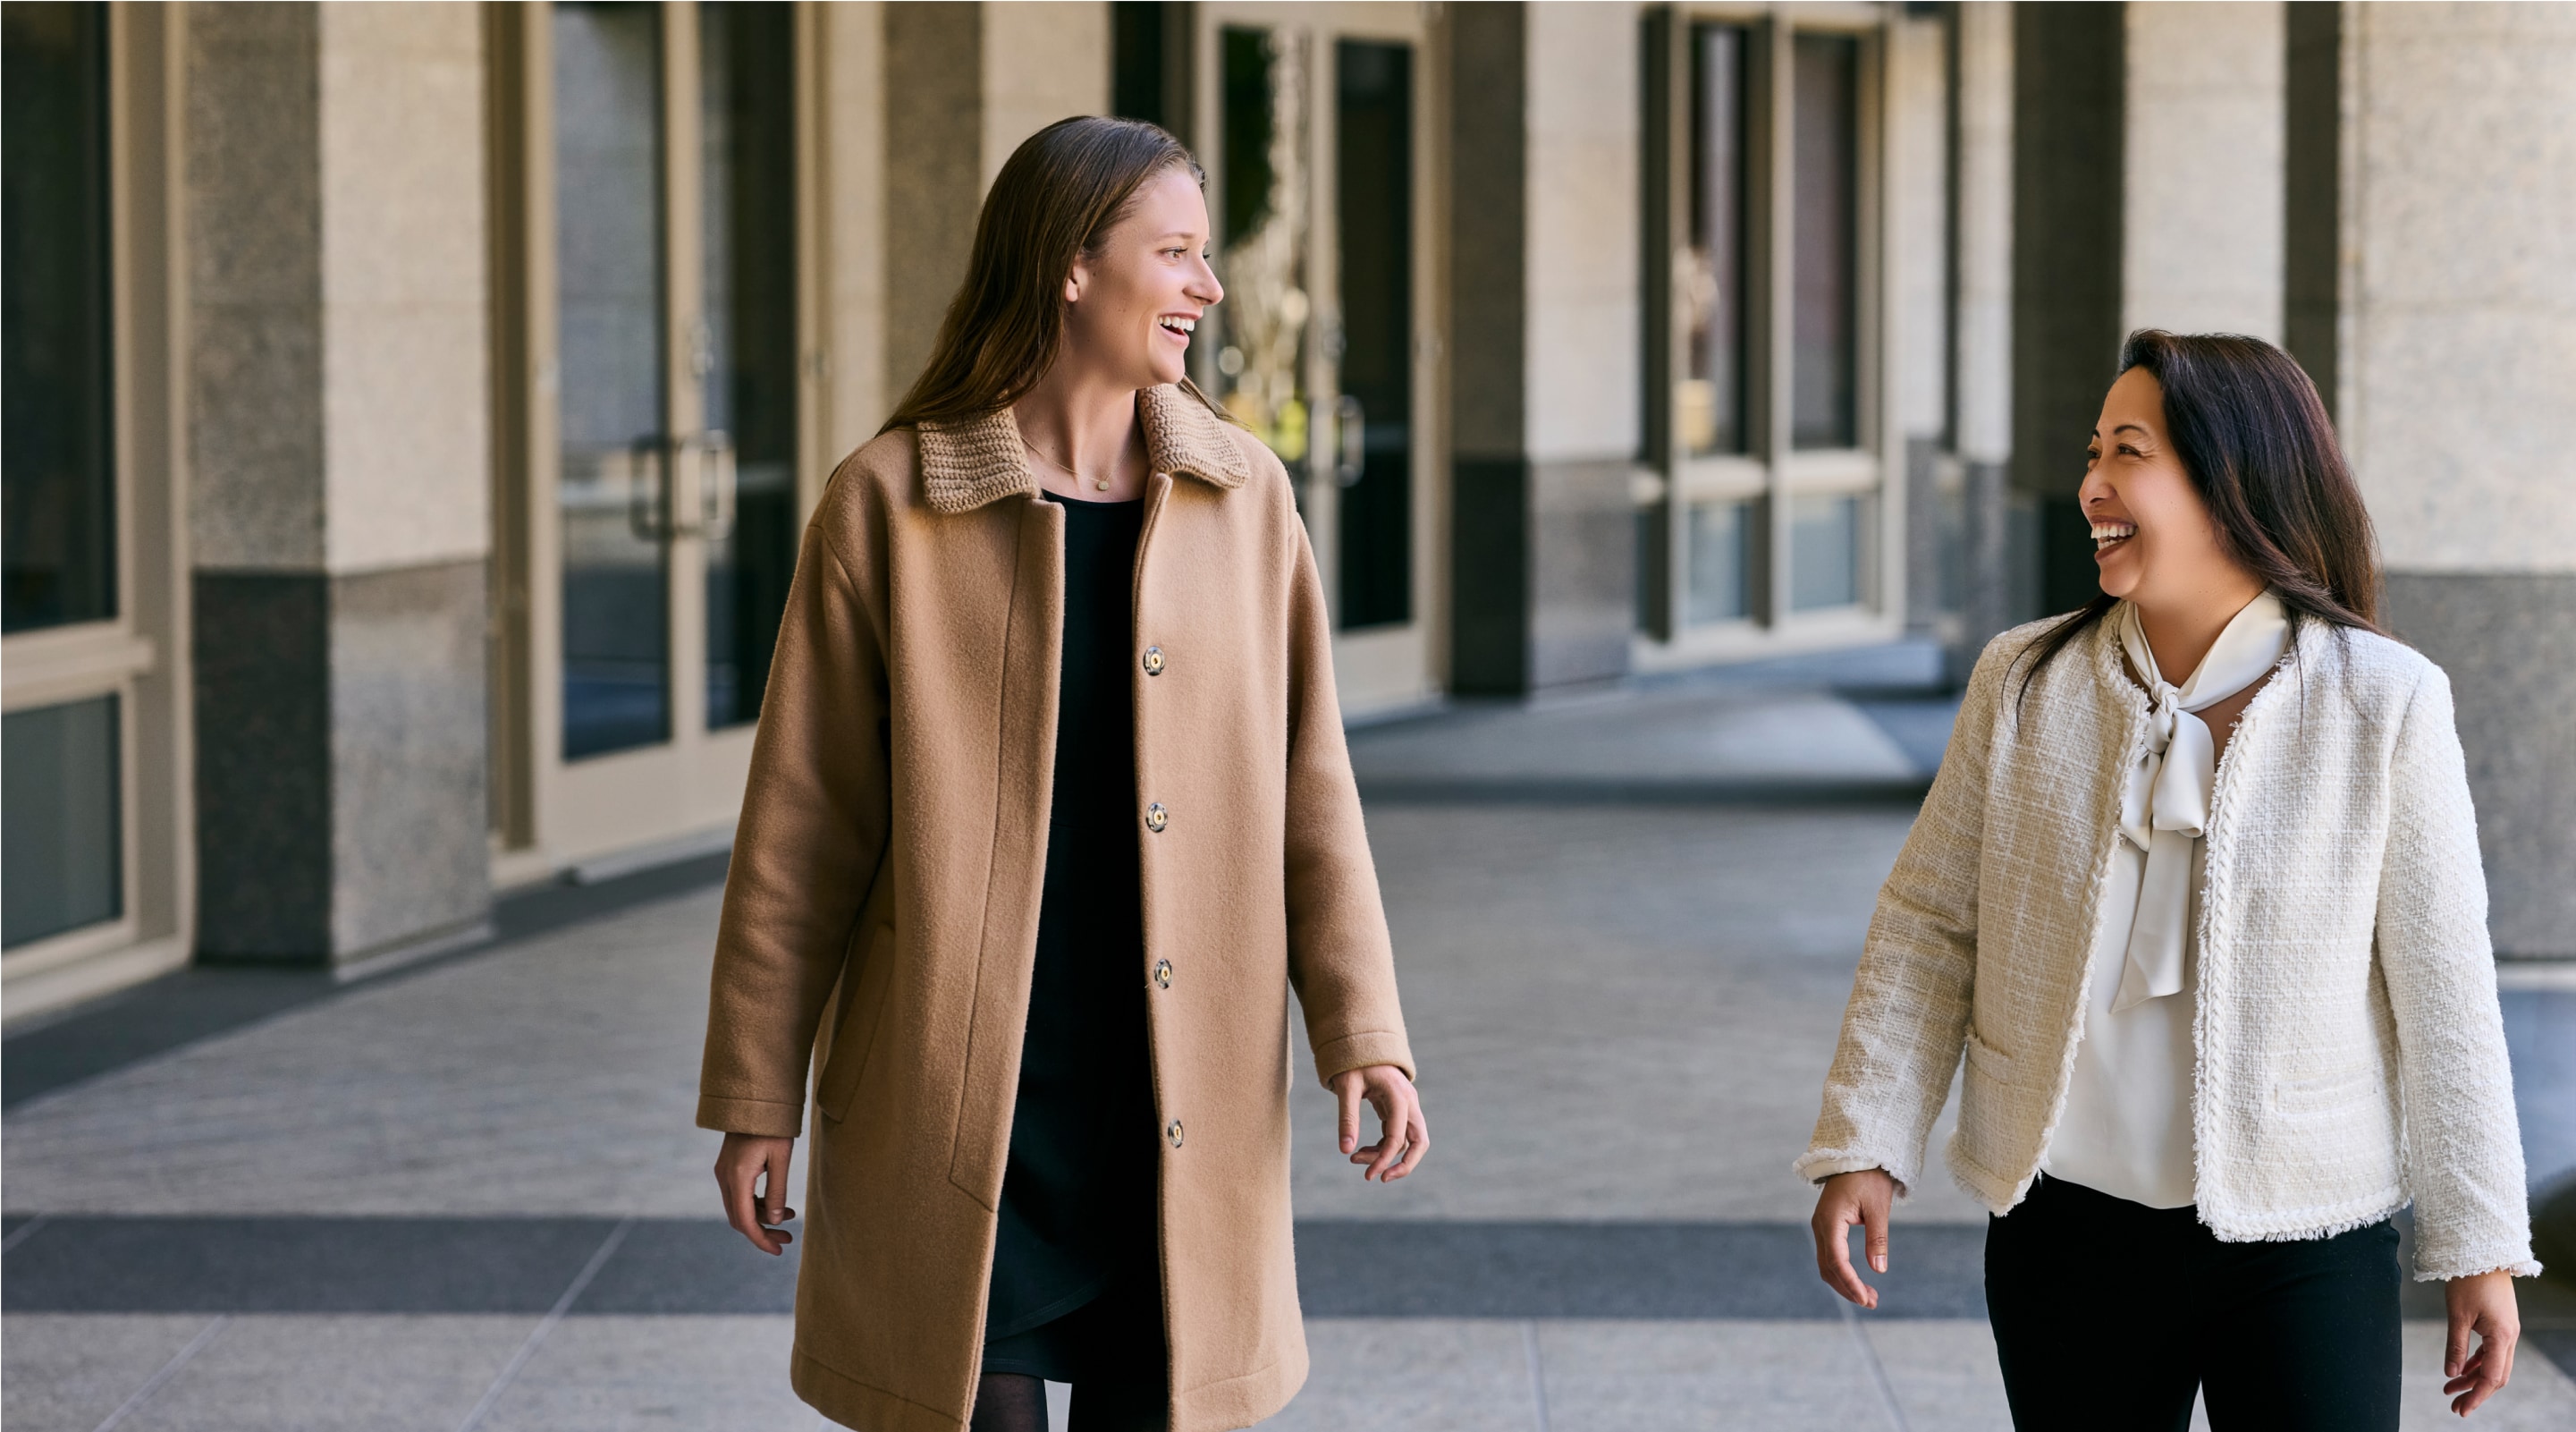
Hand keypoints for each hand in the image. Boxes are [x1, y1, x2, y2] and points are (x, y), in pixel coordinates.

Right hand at [714, 1132, 797, 1254]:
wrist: (755, 1099)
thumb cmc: (773, 1126)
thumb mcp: (781, 1158)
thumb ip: (777, 1191)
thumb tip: (775, 1220)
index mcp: (738, 1177)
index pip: (745, 1220)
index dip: (760, 1239)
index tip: (778, 1250)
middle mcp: (725, 1177)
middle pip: (739, 1218)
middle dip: (762, 1231)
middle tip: (787, 1239)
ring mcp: (724, 1173)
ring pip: (739, 1207)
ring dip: (761, 1217)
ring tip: (790, 1217)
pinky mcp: (728, 1168)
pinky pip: (739, 1195)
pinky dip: (756, 1204)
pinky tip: (778, 1204)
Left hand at [1330, 1065, 1427, 1181]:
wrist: (1361, 1042)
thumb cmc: (1353, 1062)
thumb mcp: (1346, 1087)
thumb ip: (1347, 1118)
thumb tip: (1345, 1151)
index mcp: (1399, 1095)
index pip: (1397, 1136)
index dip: (1384, 1159)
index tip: (1368, 1175)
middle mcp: (1409, 1102)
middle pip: (1419, 1142)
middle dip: (1404, 1165)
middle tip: (1382, 1178)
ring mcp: (1406, 1106)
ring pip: (1408, 1141)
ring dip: (1385, 1155)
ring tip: (1356, 1159)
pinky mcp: (1398, 1110)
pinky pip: (1396, 1135)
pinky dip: (1382, 1147)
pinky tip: (1360, 1150)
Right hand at [1811, 1169, 1895, 1308]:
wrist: (1857, 1155)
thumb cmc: (1869, 1178)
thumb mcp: (1878, 1208)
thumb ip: (1877, 1239)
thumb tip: (1879, 1269)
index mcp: (1831, 1221)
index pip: (1837, 1260)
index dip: (1850, 1282)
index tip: (1865, 1298)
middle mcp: (1820, 1226)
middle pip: (1828, 1267)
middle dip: (1847, 1288)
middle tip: (1872, 1301)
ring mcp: (1821, 1227)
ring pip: (1826, 1264)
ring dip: (1844, 1282)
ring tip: (1868, 1295)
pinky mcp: (1826, 1227)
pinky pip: (1829, 1255)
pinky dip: (1841, 1271)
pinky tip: (1856, 1279)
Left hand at [2443, 1270, 2517, 1415]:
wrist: (2483, 1252)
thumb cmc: (2469, 1280)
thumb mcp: (2457, 1314)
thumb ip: (2455, 1345)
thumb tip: (2451, 1373)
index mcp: (2502, 1336)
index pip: (2491, 1377)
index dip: (2476, 1396)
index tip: (2461, 1409)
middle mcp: (2510, 1336)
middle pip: (2495, 1375)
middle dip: (2475, 1391)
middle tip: (2453, 1404)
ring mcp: (2507, 1330)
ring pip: (2493, 1364)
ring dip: (2473, 1377)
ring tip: (2450, 1389)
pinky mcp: (2500, 1324)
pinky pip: (2491, 1351)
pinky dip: (2476, 1362)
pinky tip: (2460, 1369)